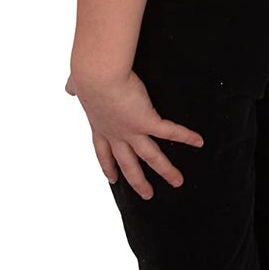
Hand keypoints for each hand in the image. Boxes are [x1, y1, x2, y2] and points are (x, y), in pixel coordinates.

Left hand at [66, 66, 202, 200]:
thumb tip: (69, 87)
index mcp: (99, 125)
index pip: (103, 151)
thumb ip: (75, 87)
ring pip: (152, 157)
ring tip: (178, 182)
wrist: (96, 74)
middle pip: (128, 163)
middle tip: (147, 195)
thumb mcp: (78, 84)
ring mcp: (132, 131)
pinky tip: (199, 142)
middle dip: (138, 180)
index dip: (108, 165)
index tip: (111, 178)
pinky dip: (186, 137)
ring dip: (166, 170)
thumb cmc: (86, 74)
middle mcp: (116, 133)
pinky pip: (170, 132)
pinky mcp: (147, 121)